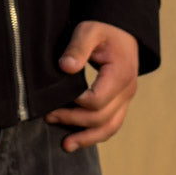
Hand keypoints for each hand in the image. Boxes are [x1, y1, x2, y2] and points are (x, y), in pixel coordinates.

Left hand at [45, 20, 137, 151]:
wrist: (122, 29)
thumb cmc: (104, 29)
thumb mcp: (89, 30)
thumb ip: (77, 47)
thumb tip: (65, 67)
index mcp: (120, 74)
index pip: (97, 100)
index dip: (75, 103)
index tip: (55, 98)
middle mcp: (127, 90)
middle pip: (102, 118)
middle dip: (74, 121)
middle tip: (48, 116)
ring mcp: (126, 99)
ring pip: (110, 127)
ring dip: (87, 138)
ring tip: (65, 145)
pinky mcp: (121, 102)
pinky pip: (111, 124)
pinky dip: (95, 134)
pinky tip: (79, 138)